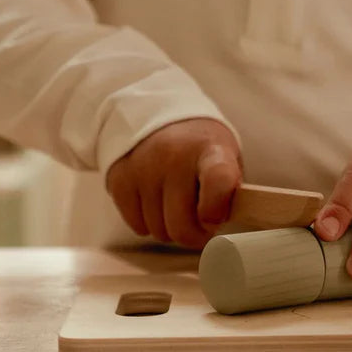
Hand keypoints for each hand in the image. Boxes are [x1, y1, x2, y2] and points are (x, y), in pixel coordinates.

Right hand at [105, 118, 241, 248]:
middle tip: (201, 224)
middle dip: (195, 235)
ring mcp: (144, 168)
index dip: (216, 209)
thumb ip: (230, 192)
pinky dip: (149, 223)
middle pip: (182, 226)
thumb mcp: (227, 157)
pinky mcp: (120, 179)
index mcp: (211, 150)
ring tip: (178, 206)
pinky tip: (157, 202)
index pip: (218, 181)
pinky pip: (138, 226)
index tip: (215, 219)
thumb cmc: (201, 149)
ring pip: (159, 231)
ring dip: (171, 229)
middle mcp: (174, 157)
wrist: (159, 116)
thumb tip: (219, 225)